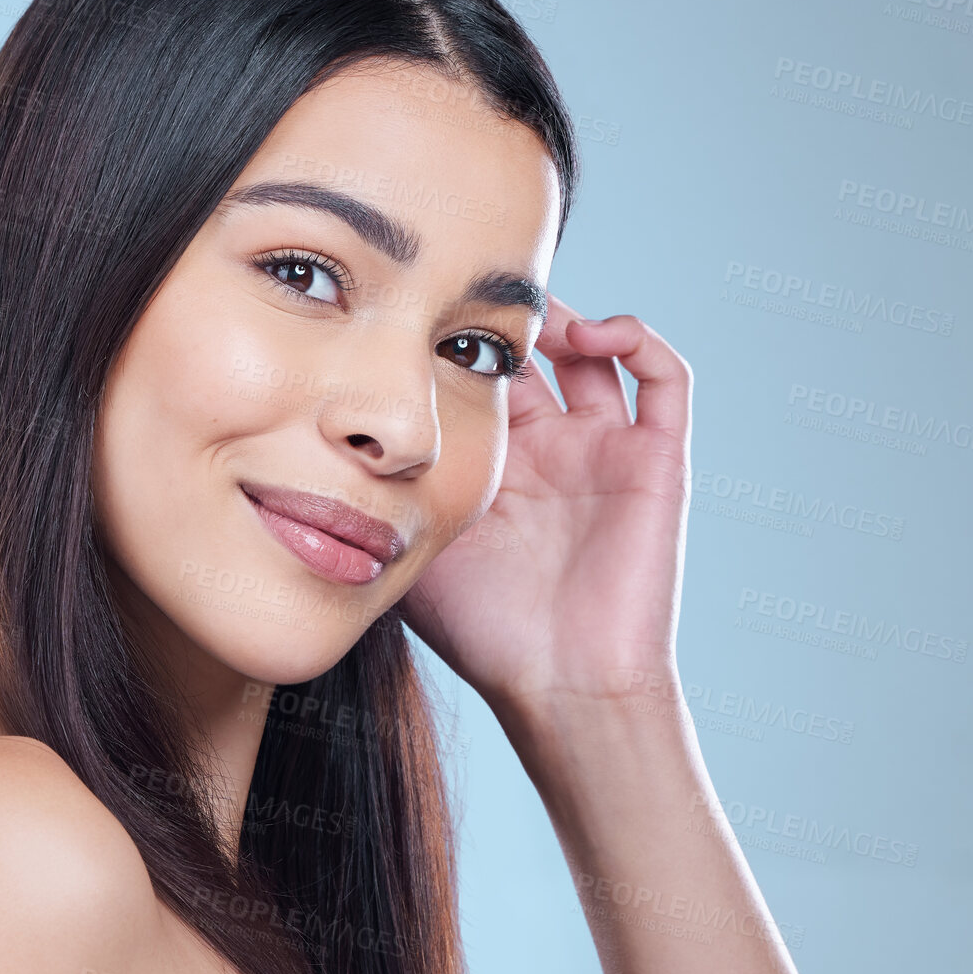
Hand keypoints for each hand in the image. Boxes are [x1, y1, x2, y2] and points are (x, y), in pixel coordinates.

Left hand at [400, 292, 692, 726]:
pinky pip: (665, 378)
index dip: (454, 338)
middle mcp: (551, 448)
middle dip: (508, 317)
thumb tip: (307, 447)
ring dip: (570, 318)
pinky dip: (637, 339)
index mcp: (495, 463)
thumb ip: (377, 492)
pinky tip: (593, 335)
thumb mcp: (410, 543)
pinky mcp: (656, 460)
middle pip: (534, 352)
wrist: (562, 684)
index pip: (477, 375)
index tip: (418, 307)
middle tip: (474, 289)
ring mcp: (604, 450)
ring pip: (597, 352)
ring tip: (534, 310)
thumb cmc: (483, 630)